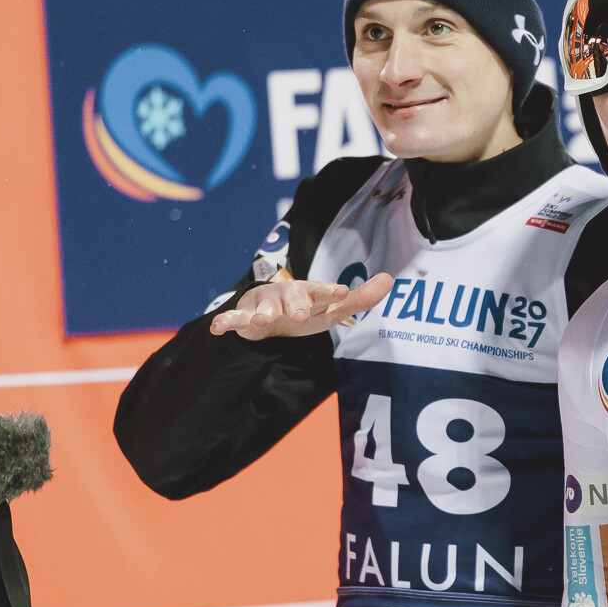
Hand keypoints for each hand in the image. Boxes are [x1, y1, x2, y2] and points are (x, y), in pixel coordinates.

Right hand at [210, 273, 392, 340]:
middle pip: (292, 300)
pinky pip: (234, 319)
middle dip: (296, 305)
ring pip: (264, 309)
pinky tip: (218, 327)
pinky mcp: (245, 318)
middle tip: (301, 315)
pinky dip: (226, 322)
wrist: (270, 317)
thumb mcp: (333, 309)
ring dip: (263, 313)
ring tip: (265, 319)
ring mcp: (265, 306)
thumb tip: (389, 279)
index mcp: (310, 294)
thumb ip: (360, 299)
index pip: (322, 292)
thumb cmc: (306, 310)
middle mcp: (287, 297)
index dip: (331, 292)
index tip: (342, 292)